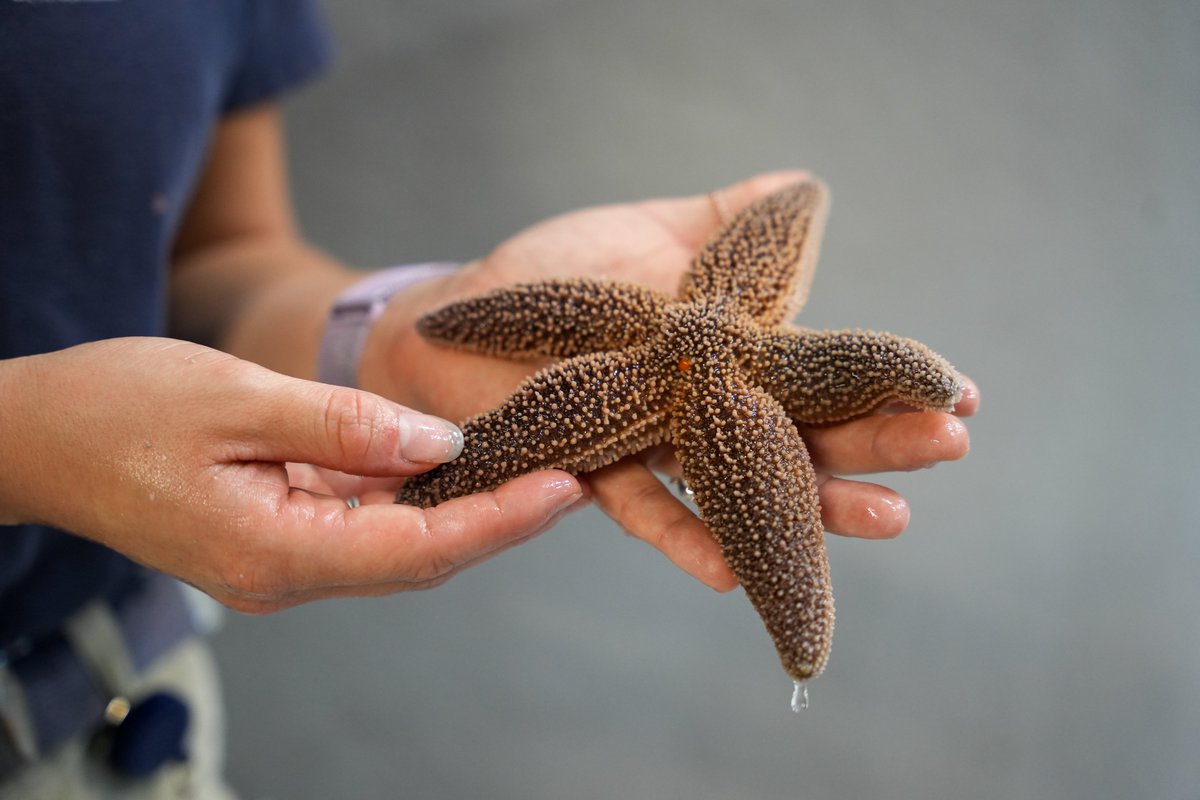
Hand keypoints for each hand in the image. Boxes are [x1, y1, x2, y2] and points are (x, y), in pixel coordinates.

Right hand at [0, 338, 581, 611]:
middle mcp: (285, 572)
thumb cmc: (117, 410)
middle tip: (576, 472)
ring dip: (468, 510)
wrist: (35, 438)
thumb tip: (437, 442)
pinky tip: (456, 463)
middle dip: (502, 518)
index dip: (500, 521)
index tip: (566, 487)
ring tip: (538, 466)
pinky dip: (416, 497)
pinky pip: (364, 523)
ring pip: (398, 542)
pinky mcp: (277, 535)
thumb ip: (340, 425)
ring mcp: (281, 561)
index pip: (418, 549)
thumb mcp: (233, 399)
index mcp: (274, 551)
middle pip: (419, 556)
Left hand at [361, 171, 975, 591]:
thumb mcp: (652, 233)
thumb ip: (726, 220)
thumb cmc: (554, 279)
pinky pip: (641, 507)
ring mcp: (655, 443)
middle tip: (950, 445)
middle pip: (803, 435)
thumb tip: (807, 186)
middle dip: (878, 444)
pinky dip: (683, 538)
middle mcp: (703, 410)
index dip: (890, 388)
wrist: (460, 323)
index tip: (961, 396)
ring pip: (743, 483)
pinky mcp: (593, 465)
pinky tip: (732, 573)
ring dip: (809, 507)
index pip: (824, 378)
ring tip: (885, 519)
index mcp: (729, 359)